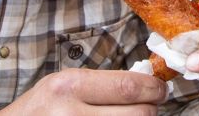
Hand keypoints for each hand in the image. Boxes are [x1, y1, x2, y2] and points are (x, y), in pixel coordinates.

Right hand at [0, 68, 167, 114]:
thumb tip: (143, 85)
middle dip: (150, 109)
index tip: (160, 88)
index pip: (128, 86)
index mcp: (68, 87)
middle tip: (151, 105)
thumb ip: (99, 85)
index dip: (153, 88)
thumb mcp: (61, 86)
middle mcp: (72, 114)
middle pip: (137, 113)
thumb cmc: (37, 111)